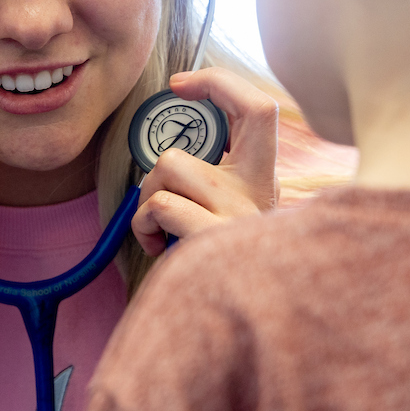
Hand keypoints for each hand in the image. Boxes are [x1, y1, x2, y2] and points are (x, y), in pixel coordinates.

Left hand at [131, 67, 279, 255]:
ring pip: (172, 166)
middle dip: (170, 152)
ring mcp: (240, 216)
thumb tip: (171, 162)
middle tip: (157, 189)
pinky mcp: (214, 239)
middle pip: (214, 129)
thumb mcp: (236, 223)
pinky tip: (153, 245)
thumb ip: (221, 188)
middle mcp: (261, 195)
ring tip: (156, 228)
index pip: (260, 109)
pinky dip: (144, 223)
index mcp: (266, 185)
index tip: (181, 85)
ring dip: (148, 196)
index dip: (219, 83)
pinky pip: (162, 204)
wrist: (248, 327)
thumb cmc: (226, 272)